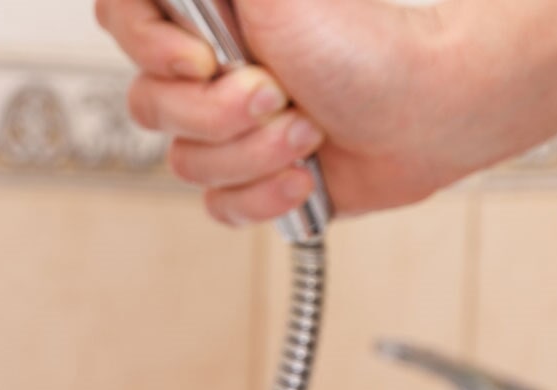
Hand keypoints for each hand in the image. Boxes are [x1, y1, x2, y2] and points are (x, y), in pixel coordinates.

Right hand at [96, 0, 482, 223]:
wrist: (433, 110)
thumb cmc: (369, 43)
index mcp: (207, 13)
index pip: (123, 19)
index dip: (147, 47)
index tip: (198, 60)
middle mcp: (209, 67)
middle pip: (149, 104)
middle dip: (219, 113)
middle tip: (278, 93)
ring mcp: (227, 124)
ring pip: (184, 161)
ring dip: (253, 154)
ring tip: (309, 131)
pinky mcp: (250, 174)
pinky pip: (215, 204)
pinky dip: (263, 195)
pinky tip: (305, 174)